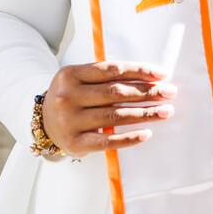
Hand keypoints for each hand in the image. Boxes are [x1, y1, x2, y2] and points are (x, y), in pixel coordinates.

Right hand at [42, 60, 176, 157]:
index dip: (139, 71)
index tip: (162, 74)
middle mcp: (68, 97)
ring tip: (166, 111)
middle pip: (116, 93)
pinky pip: (107, 142)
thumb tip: (150, 78)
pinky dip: (128, 138)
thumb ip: (108, 76)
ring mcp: (70, 121)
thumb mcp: (81, 79)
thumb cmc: (72, 96)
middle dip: (147, 92)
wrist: (42, 123)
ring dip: (144, 113)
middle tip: (170, 93)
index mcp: (71, 74)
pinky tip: (146, 134)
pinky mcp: (76, 144)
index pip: (112, 70)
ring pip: (115, 116)